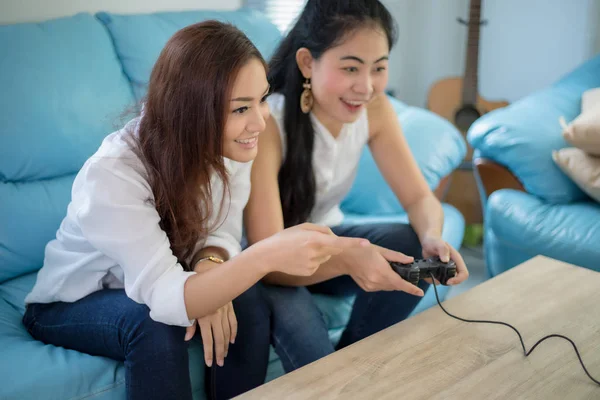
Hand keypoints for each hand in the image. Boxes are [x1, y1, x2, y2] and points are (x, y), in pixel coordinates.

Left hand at [185, 259, 236, 366]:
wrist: (210, 271)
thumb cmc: (195, 289)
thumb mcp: (190, 306)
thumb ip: (189, 323)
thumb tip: (188, 339)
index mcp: (205, 316)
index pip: (208, 339)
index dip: (209, 352)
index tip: (209, 363)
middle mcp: (217, 315)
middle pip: (220, 338)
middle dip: (219, 352)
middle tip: (220, 363)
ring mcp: (225, 311)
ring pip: (227, 331)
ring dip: (226, 344)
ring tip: (225, 354)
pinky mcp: (230, 306)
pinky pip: (233, 321)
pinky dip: (233, 332)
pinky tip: (232, 340)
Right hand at [250, 223, 369, 276]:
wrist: (268, 256)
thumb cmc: (285, 238)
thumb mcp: (302, 227)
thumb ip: (321, 230)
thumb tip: (334, 237)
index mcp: (314, 239)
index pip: (339, 242)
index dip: (354, 243)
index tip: (367, 244)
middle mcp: (316, 253)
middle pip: (332, 248)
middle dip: (326, 244)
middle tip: (307, 241)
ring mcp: (313, 265)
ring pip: (325, 257)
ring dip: (318, 253)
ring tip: (300, 250)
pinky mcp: (310, 272)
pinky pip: (317, 265)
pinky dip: (311, 261)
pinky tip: (298, 259)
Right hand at [339, 243, 424, 295]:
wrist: (345, 257)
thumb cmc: (363, 250)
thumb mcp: (381, 250)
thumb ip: (397, 257)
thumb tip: (410, 260)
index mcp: (382, 272)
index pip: (400, 284)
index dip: (412, 289)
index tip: (420, 292)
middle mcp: (377, 282)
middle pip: (395, 286)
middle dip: (402, 282)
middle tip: (403, 272)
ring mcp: (371, 286)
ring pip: (388, 288)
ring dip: (392, 282)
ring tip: (389, 271)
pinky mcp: (367, 288)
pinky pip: (381, 288)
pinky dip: (384, 283)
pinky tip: (379, 274)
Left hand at [421, 236, 468, 284]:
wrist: (427, 241)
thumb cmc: (434, 240)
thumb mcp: (438, 244)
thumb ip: (443, 250)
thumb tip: (445, 260)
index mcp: (456, 259)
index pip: (464, 273)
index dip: (458, 279)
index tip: (448, 281)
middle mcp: (453, 265)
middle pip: (456, 279)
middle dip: (447, 282)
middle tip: (437, 280)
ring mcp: (446, 269)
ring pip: (446, 280)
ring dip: (438, 281)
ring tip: (430, 277)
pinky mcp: (439, 271)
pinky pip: (437, 279)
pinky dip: (432, 280)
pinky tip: (427, 276)